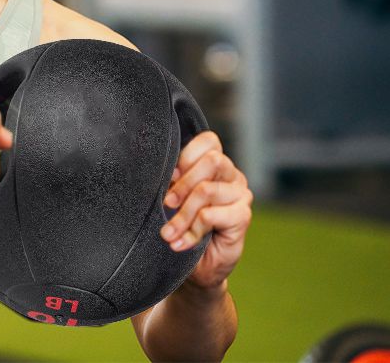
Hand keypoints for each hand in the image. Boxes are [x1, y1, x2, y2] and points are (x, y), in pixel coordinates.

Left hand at [160, 131, 252, 287]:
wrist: (197, 268)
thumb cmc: (183, 228)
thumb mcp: (174, 200)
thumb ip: (175, 182)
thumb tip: (169, 175)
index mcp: (215, 165)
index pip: (209, 141)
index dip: (187, 156)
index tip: (170, 178)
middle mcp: (232, 175)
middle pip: (212, 160)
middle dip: (183, 184)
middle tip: (166, 204)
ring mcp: (241, 195)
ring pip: (207, 190)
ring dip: (182, 215)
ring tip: (168, 233)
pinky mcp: (243, 217)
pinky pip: (210, 215)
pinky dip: (191, 230)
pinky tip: (182, 243)